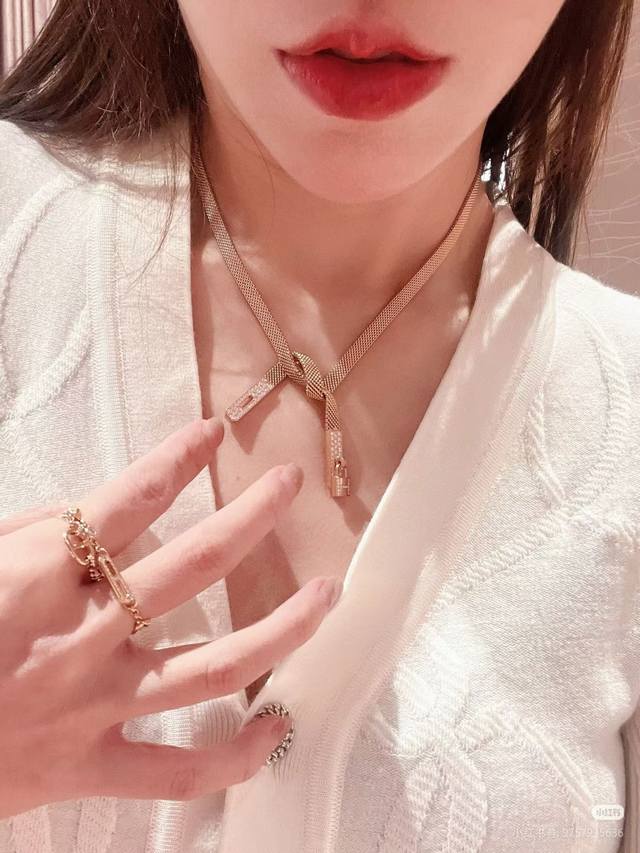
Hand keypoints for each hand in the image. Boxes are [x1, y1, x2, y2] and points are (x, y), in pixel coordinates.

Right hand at [0, 416, 340, 817]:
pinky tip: (278, 726)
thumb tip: (87, 515)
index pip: (129, 499)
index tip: (213, 432)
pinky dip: (238, 756)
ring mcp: (93, 706)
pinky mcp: (90, 767)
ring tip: (327, 595)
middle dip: (253, 517)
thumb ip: (32, 535)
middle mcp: (82, 637)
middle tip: (291, 486)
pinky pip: (181, 771)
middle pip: (194, 567)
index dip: (178, 457)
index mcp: (40, 577)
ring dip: (282, 627)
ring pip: (214, 668)